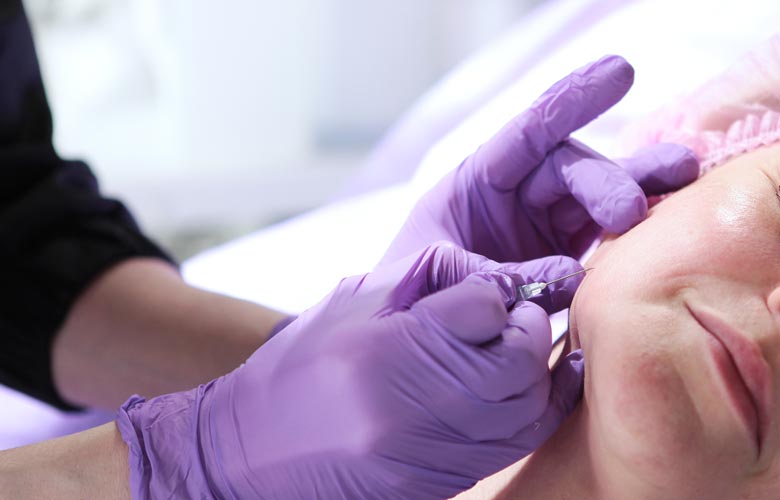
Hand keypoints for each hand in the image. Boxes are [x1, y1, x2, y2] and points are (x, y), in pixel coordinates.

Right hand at [116, 243, 584, 499]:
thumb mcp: (351, 300)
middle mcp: (412, 407)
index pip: (485, 310)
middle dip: (530, 333)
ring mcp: (428, 454)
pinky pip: (508, 448)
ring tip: (518, 353)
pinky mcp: (437, 484)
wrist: (253, 449)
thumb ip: (424, 278)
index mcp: (387, 350)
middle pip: (518, 363)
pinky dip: (525, 414)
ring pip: (526, 411)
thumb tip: (491, 280)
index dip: (499, 296)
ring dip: (537, 375)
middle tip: (519, 320)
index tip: (493, 298)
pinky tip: (513, 391)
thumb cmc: (299, 364)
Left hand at [381, 55, 698, 265]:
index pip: (528, 133)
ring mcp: (543, 224)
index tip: (619, 72)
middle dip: (606, 180)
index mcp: (475, 182)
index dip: (572, 102)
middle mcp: (515, 195)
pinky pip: (603, 238)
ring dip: (639, 188)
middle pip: (571, 170)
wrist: (416, 344)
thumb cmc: (412, 295)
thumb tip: (570, 277)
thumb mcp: (436, 275)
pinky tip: (667, 226)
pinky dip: (634, 234)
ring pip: (597, 197)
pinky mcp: (562, 255)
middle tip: (629, 210)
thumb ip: (495, 275)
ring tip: (684, 175)